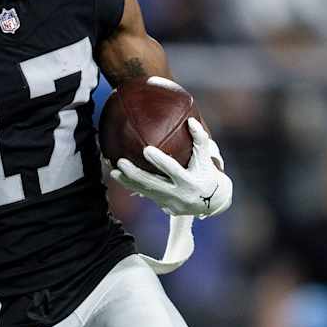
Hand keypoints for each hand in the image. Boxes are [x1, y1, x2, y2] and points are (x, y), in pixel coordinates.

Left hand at [110, 119, 232, 217]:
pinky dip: (131, 186)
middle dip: (135, 174)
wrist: (213, 202)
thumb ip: (200, 140)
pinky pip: (145, 194)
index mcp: (190, 182)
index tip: (146, 150)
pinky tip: (118, 177)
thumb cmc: (208, 173)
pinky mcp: (164, 206)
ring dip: (128, 182)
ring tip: (113, 171)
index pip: (173, 170)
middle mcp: (179, 194)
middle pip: (153, 184)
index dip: (160, 161)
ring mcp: (170, 202)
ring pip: (146, 191)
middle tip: (120, 162)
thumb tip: (191, 120)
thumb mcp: (207, 158)